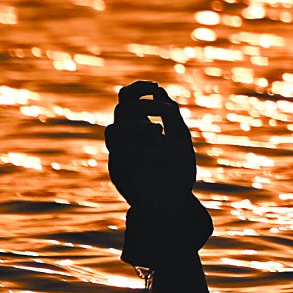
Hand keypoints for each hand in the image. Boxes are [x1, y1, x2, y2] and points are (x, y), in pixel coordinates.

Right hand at [104, 81, 197, 207]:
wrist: (173, 205)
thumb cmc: (177, 173)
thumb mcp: (179, 140)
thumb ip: (170, 117)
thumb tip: (159, 91)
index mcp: (141, 129)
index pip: (129, 100)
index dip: (138, 89)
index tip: (155, 87)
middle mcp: (128, 141)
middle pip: (121, 111)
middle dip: (141, 105)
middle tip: (164, 110)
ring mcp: (121, 156)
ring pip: (113, 130)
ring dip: (136, 127)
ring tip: (158, 131)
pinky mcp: (118, 172)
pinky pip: (117, 152)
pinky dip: (136, 147)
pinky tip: (154, 150)